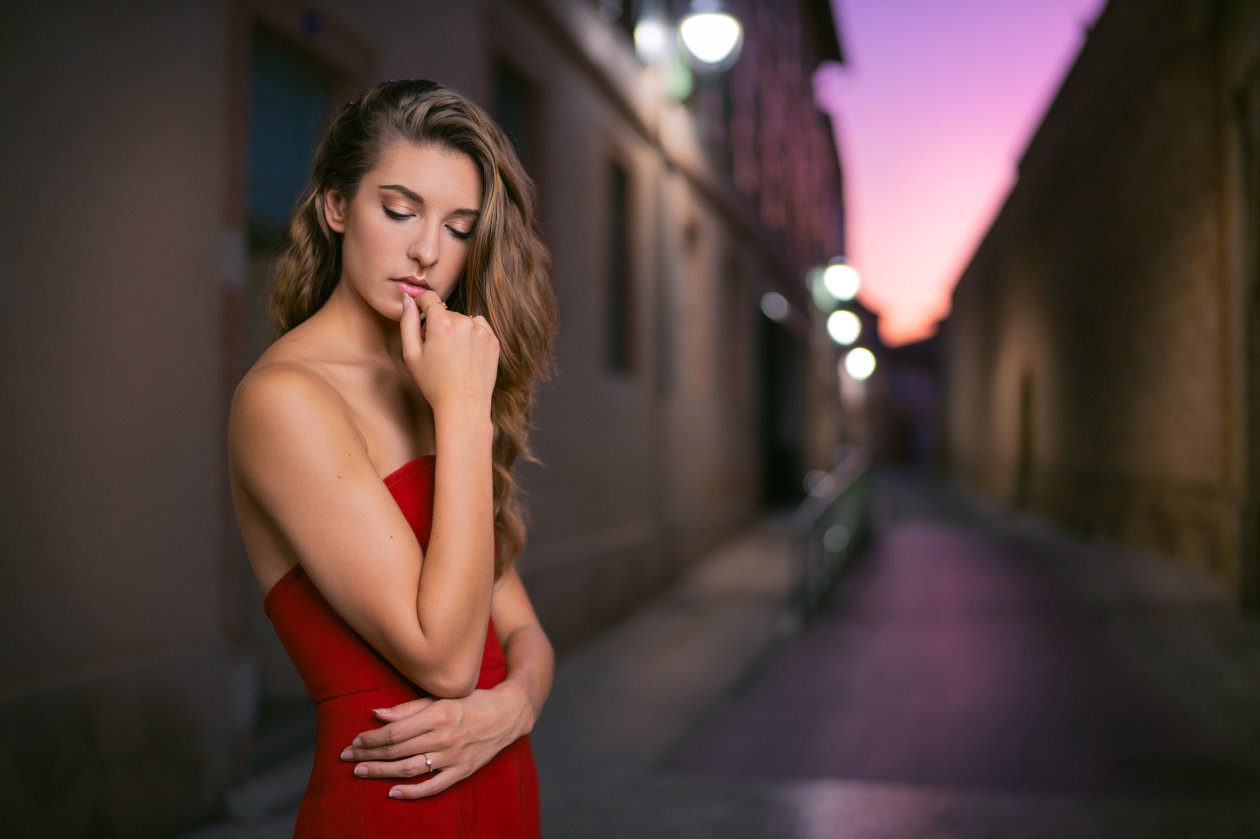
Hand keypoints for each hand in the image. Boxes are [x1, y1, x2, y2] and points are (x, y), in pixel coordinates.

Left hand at [340, 685, 533, 798]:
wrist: (507, 714)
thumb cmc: (470, 702)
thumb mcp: (441, 697)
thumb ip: (409, 707)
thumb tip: (378, 714)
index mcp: (439, 714)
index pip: (395, 731)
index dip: (371, 738)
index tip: (355, 740)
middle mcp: (445, 737)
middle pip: (397, 751)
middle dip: (368, 755)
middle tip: (347, 758)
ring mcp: (454, 757)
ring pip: (409, 769)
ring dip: (381, 772)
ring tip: (360, 772)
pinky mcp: (462, 771)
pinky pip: (433, 787)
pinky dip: (412, 792)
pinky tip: (392, 793)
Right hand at [399, 290, 498, 420]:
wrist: (464, 406)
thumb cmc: (434, 383)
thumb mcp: (412, 354)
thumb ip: (407, 322)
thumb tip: (408, 299)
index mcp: (441, 324)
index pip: (429, 297)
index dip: (421, 305)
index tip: (419, 316)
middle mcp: (464, 322)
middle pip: (445, 312)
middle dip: (438, 324)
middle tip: (435, 351)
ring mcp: (481, 331)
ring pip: (462, 320)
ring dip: (455, 330)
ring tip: (452, 356)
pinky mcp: (493, 340)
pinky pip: (478, 327)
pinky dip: (471, 335)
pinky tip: (466, 355)